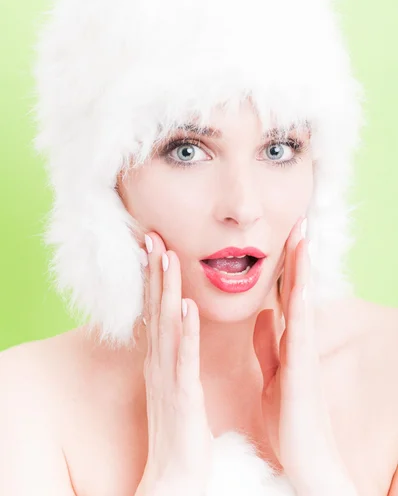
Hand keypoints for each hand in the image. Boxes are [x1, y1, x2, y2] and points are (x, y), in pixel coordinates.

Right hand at [136, 231, 212, 495]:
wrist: (176, 475)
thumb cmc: (180, 429)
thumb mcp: (175, 383)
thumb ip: (176, 353)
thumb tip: (177, 327)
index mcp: (162, 359)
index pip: (156, 310)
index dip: (155, 277)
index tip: (156, 245)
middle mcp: (159, 362)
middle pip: (155, 308)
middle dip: (155, 271)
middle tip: (152, 235)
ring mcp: (168, 377)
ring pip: (166, 325)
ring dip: (165, 289)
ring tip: (167, 256)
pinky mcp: (181, 394)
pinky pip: (183, 357)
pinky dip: (184, 330)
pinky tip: (186, 306)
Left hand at [253, 216, 354, 493]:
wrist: (305, 459)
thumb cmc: (290, 416)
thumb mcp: (275, 370)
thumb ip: (270, 342)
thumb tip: (266, 313)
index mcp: (288, 340)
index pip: (286, 293)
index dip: (286, 263)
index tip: (285, 234)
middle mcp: (299, 340)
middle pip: (297, 288)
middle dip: (298, 254)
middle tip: (299, 220)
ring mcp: (303, 353)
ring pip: (302, 300)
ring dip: (302, 268)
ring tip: (302, 235)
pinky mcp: (302, 369)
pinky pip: (298, 331)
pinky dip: (297, 305)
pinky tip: (295, 284)